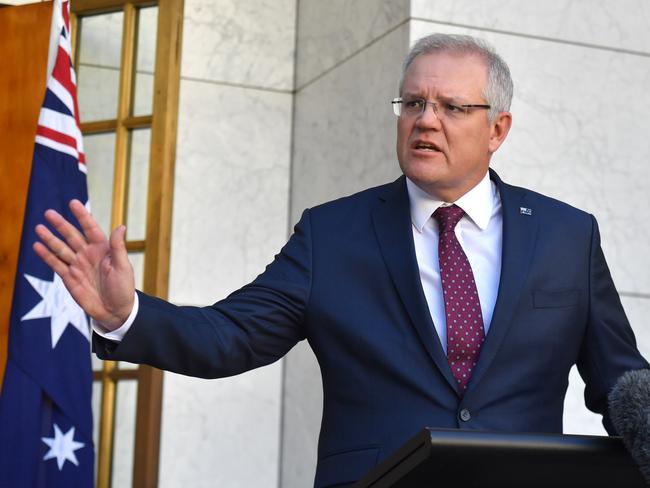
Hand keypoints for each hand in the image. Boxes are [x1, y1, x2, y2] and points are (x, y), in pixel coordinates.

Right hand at [33, 199, 134, 330]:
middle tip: (49, 213)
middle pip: (72, 236)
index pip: (91, 229)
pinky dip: (47, 256)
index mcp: (103, 249)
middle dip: (61, 225)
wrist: (115, 311)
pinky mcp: (69, 278)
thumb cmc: (123, 288)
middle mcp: (88, 254)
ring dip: (50, 239)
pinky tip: (37, 246)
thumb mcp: (123, 267)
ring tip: (39, 228)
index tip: (73, 203)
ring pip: (61, 248)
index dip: (82, 216)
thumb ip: (118, 247)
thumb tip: (121, 226)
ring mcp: (78, 265)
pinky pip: (56, 264)